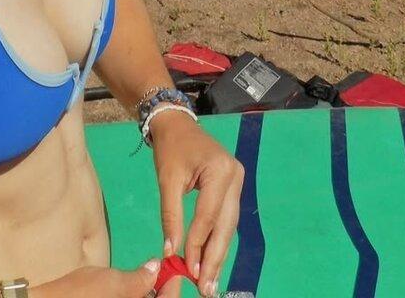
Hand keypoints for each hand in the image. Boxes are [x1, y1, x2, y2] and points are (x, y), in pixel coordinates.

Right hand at [33, 258, 180, 296]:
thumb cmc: (80, 295)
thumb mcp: (112, 282)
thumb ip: (139, 278)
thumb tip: (156, 267)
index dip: (173, 287)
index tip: (174, 269)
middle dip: (162, 291)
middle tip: (162, 271)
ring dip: (148, 295)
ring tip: (148, 277)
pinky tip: (131, 289)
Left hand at [151, 109, 244, 297]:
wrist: (176, 124)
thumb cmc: (170, 148)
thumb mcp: (167, 181)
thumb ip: (171, 216)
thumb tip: (170, 252)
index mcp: (220, 170)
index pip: (208, 215)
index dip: (198, 244)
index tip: (188, 270)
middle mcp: (235, 177)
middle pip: (225, 225)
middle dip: (214, 257)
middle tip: (205, 288)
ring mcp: (237, 182)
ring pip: (228, 226)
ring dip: (217, 253)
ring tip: (209, 281)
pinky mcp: (233, 188)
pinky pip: (225, 218)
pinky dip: (217, 239)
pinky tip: (210, 260)